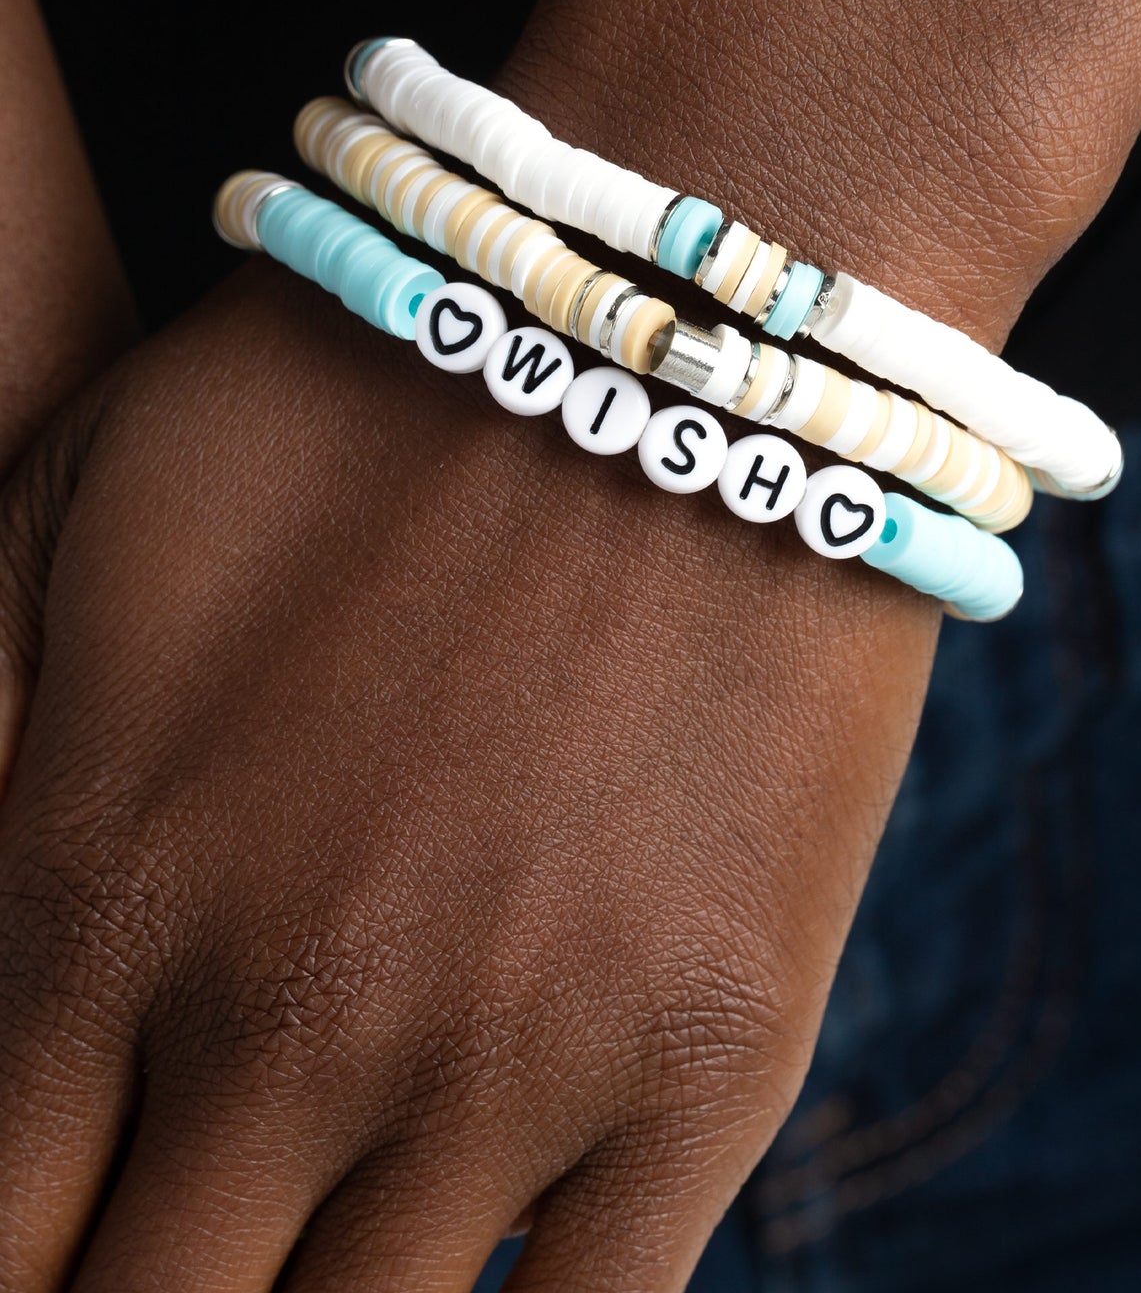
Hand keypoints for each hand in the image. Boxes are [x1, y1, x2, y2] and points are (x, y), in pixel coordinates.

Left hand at [0, 262, 936, 1290]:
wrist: (674, 314)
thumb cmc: (355, 381)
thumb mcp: (64, 498)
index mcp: (97, 893)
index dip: (8, 1268)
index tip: (65, 1229)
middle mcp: (281, 1016)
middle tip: (184, 1238)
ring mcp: (503, 1058)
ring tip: (308, 1252)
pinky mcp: (702, 1059)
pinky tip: (471, 1289)